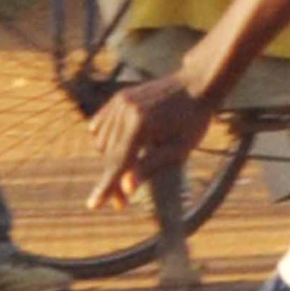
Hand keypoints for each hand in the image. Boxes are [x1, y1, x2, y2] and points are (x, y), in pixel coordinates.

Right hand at [88, 75, 217, 209]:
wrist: (196, 85)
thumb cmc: (192, 122)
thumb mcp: (178, 150)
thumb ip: (150, 167)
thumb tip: (126, 187)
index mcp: (139, 125)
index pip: (118, 163)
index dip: (107, 187)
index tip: (93, 205)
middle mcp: (124, 111)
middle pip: (110, 156)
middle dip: (114, 179)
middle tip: (123, 202)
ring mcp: (119, 102)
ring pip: (102, 142)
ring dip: (113, 158)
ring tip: (134, 165)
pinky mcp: (118, 98)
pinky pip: (100, 126)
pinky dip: (107, 139)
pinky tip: (121, 146)